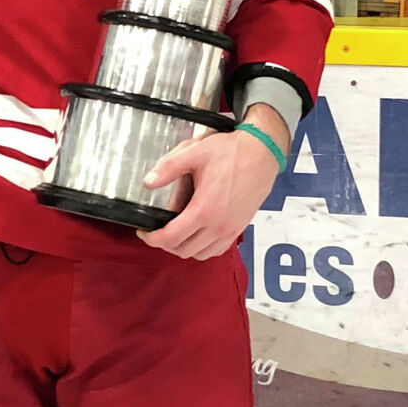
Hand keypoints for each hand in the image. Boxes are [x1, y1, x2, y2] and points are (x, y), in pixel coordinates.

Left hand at [136, 117, 288, 261]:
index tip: (144, 232)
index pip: (171, 238)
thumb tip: (148, 182)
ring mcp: (231, 230)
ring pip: (200, 254)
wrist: (263, 153)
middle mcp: (218, 225)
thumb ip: (168, 167)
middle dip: (165, 244)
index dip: (152, 239)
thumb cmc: (232, 152)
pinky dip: (203, 248)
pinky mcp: (239, 228)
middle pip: (183, 250)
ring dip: (184, 248)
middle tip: (157, 231)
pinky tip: (196, 234)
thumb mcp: (195, 152)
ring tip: (174, 233)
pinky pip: (217, 250)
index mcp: (204, 209)